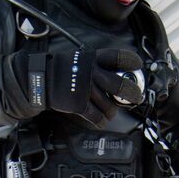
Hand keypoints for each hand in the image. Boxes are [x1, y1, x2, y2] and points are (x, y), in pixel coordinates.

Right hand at [13, 47, 142, 126]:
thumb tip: (117, 72)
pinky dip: (101, 120)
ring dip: (112, 111)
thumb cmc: (62, 69)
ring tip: (111, 112)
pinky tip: (102, 120)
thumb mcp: (80, 58)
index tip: (138, 65)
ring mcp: (85, 89)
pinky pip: (96, 116)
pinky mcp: (78, 104)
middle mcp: (91, 72)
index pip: (117, 57)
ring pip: (109, 105)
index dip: (131, 61)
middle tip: (136, 98)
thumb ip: (97, 63)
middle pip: (119, 85)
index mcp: (93, 58)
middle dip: (131, 94)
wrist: (40, 79)